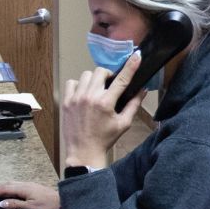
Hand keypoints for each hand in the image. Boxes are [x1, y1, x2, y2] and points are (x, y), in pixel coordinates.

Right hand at [0, 181, 57, 208]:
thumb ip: (16, 205)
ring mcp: (30, 186)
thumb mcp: (31, 207)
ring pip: (12, 185)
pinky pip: (17, 187)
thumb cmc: (49, 206)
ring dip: (3, 190)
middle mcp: (26, 184)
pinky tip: (9, 197)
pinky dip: (10, 191)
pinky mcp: (33, 188)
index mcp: (24, 188)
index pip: (5, 188)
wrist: (63, 202)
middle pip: (7, 184)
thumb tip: (1, 203)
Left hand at [60, 53, 142, 171]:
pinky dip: (78, 85)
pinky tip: (83, 94)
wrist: (83, 152)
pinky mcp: (66, 102)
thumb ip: (134, 105)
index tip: (137, 56)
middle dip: (108, 75)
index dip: (131, 66)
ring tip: (96, 90)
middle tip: (109, 85)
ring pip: (86, 75)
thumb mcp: (123, 123)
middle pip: (101, 71)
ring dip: (93, 79)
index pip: (122, 79)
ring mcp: (76, 98)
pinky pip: (71, 82)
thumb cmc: (105, 139)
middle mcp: (90, 97)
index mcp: (106, 103)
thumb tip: (143, 90)